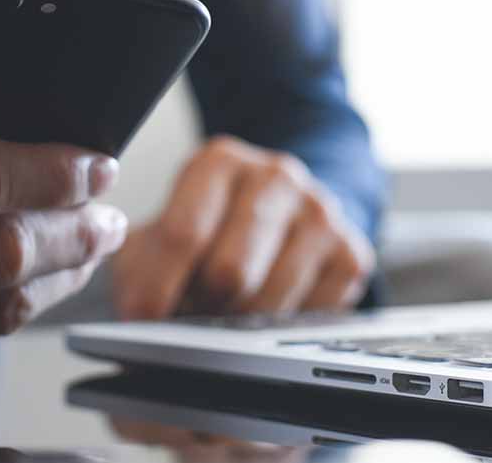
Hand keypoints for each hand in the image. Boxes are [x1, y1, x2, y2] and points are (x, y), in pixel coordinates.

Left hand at [112, 136, 373, 319]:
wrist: (280, 216)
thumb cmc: (207, 230)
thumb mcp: (158, 235)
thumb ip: (139, 266)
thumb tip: (140, 315)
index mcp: (221, 161)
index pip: (184, 234)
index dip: (158, 288)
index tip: (143, 318)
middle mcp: (276, 176)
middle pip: (230, 272)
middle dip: (203, 305)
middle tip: (193, 308)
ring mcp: (321, 212)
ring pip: (270, 303)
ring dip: (240, 324)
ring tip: (229, 307)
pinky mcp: (352, 253)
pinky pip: (310, 318)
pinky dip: (281, 330)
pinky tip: (269, 309)